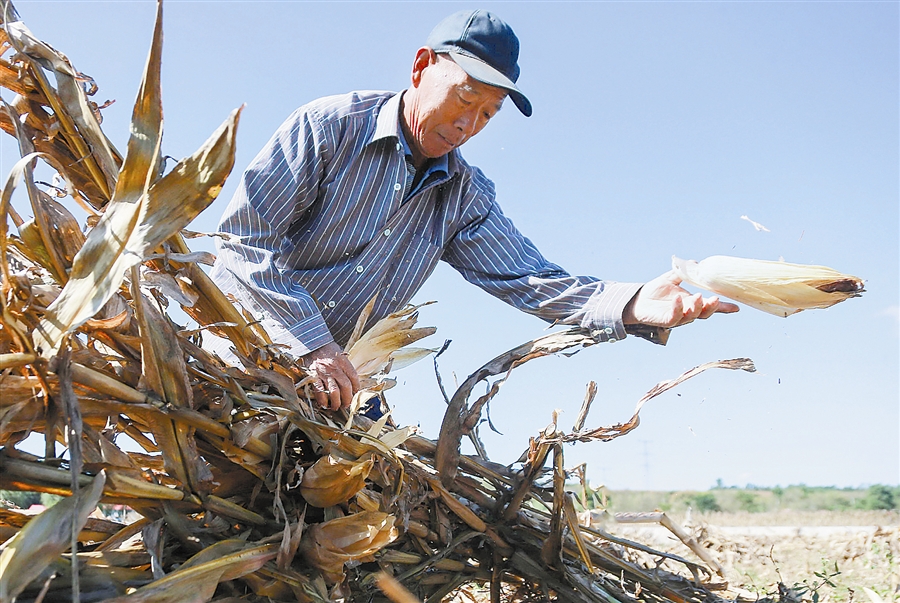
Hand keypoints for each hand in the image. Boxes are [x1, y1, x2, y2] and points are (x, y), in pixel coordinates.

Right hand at [302, 342, 359, 409]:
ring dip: (336, 402)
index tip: (356, 393)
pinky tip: (324, 404)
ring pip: (334, 391)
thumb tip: (352, 382)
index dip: (356, 387)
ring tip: (336, 407)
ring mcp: (324, 373)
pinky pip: (320, 391)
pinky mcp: (314, 377)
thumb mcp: (339, 355)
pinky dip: (322, 400)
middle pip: (346, 386)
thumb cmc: (327, 351)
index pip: (353, 376)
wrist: (311, 345)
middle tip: (346, 405)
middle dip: (347, 398)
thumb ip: (346, 367)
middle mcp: (334, 367)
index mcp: (343, 362)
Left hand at [623, 270, 738, 327]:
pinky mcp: (665, 320)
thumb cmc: (656, 291)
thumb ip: (684, 272)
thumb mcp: (671, 278)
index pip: (710, 306)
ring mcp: (677, 317)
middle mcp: (687, 312)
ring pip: (692, 316)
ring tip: (698, 296)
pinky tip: (678, 299)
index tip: (736, 307)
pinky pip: (674, 317)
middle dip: (712, 307)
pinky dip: (678, 308)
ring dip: (697, 307)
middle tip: (716, 299)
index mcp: (692, 303)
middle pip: (704, 313)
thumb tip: (695, 263)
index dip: (724, 308)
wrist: (638, 300)